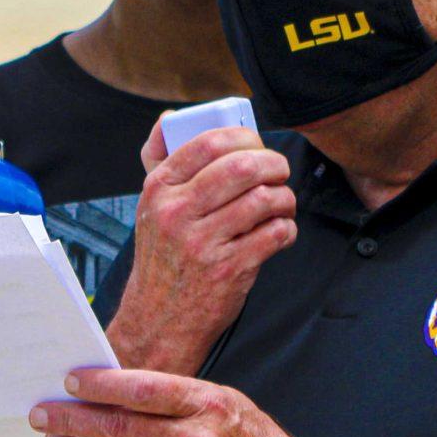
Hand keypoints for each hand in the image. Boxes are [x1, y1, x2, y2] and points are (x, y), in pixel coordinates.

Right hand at [106, 121, 296, 375]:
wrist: (159, 318)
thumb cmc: (163, 257)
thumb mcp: (150, 207)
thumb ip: (159, 161)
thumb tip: (171, 118)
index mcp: (159, 190)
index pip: (209, 143)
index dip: (245, 137)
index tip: (257, 146)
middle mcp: (177, 213)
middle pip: (243, 167)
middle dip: (274, 164)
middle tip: (280, 171)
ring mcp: (203, 243)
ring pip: (265, 199)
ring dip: (284, 198)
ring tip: (281, 205)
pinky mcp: (230, 269)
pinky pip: (275, 233)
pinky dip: (286, 229)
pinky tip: (279, 231)